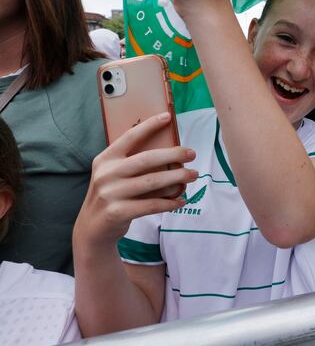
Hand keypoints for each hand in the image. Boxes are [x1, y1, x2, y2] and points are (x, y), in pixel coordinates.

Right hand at [74, 113, 197, 247]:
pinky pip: (151, 205)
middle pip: (147, 159)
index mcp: (105, 159)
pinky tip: (181, 200)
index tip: (167, 117)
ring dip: (177, 178)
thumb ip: (132, 163)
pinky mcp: (118, 212)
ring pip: (152, 182)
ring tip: (192, 175)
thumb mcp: (113, 175)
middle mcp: (106, 174)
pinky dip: (169, 203)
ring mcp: (110, 194)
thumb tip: (170, 152)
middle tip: (192, 153)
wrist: (92, 229)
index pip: (130, 137)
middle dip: (173, 154)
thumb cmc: (112, 196)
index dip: (149, 126)